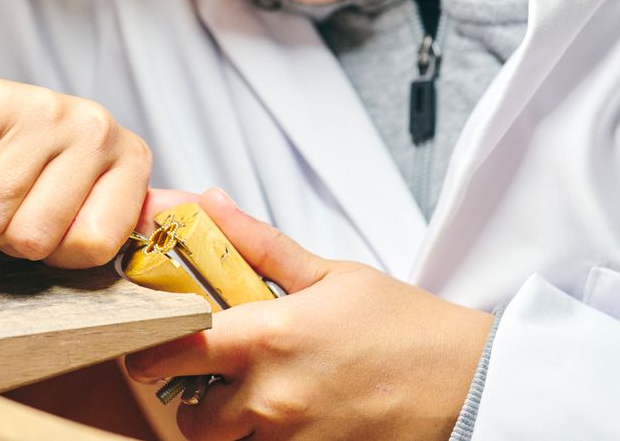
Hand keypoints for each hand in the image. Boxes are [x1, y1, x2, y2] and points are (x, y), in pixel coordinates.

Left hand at [126, 189, 493, 440]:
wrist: (467, 381)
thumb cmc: (403, 325)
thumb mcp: (328, 273)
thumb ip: (256, 244)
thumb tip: (207, 203)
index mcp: (269, 337)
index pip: (174, 349)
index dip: (153, 350)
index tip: (152, 347)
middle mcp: (272, 397)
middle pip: (191, 416)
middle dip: (195, 400)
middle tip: (218, 379)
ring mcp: (293, 440)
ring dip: (230, 428)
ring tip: (258, 400)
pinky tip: (291, 419)